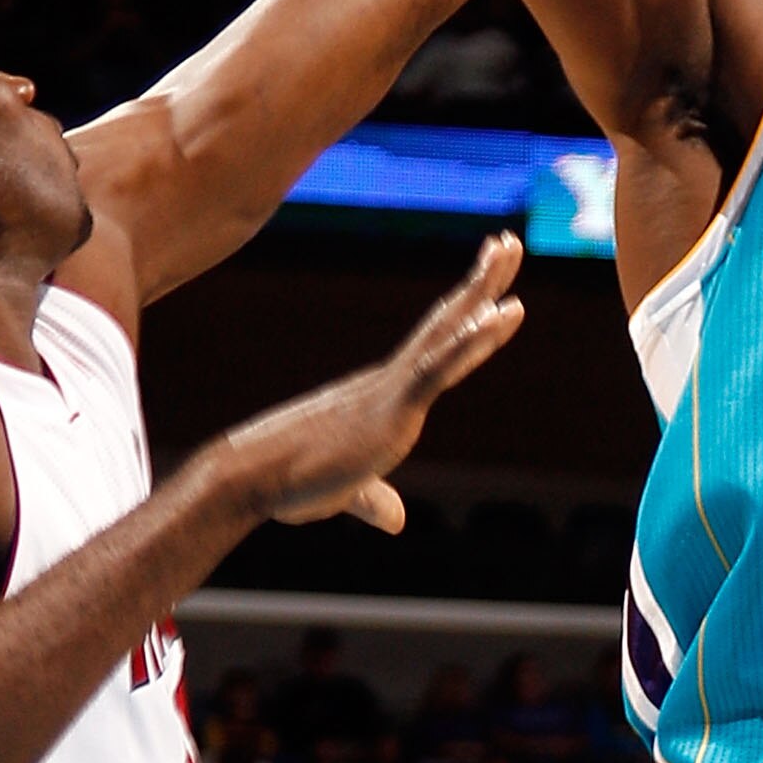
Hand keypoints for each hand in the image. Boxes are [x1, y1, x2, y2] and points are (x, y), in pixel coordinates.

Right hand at [229, 233, 524, 534]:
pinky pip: (437, 370)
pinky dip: (469, 341)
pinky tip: (497, 315)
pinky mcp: (392, 410)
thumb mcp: (345, 494)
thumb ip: (372, 501)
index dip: (465, 314)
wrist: (252, 479)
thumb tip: (395, 520)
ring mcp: (391, 390)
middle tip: (509, 242)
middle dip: (481, 283)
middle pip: (446, 322)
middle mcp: (390, 381)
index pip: (434, 346)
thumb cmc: (288, 484)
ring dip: (482, 292)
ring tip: (510, 250)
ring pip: (446, 333)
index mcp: (383, 395)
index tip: (490, 283)